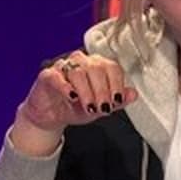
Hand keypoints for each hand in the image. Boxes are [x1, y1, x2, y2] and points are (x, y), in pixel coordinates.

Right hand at [10, 50, 137, 154]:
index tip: (116, 100)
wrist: (51, 116)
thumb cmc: (76, 107)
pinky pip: (57, 76)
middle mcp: (81, 62)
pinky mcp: (47, 75)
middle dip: (102, 91)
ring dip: (86, 92)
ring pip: (78, 71)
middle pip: (96, 68)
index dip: (116, 84)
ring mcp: (63, 67)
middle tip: (103, 108)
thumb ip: (117, 101)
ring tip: (89, 107)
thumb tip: (133, 94)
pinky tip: (72, 97)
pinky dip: (66, 87)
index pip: (112, 67)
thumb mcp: (100, 108)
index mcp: (97, 66)